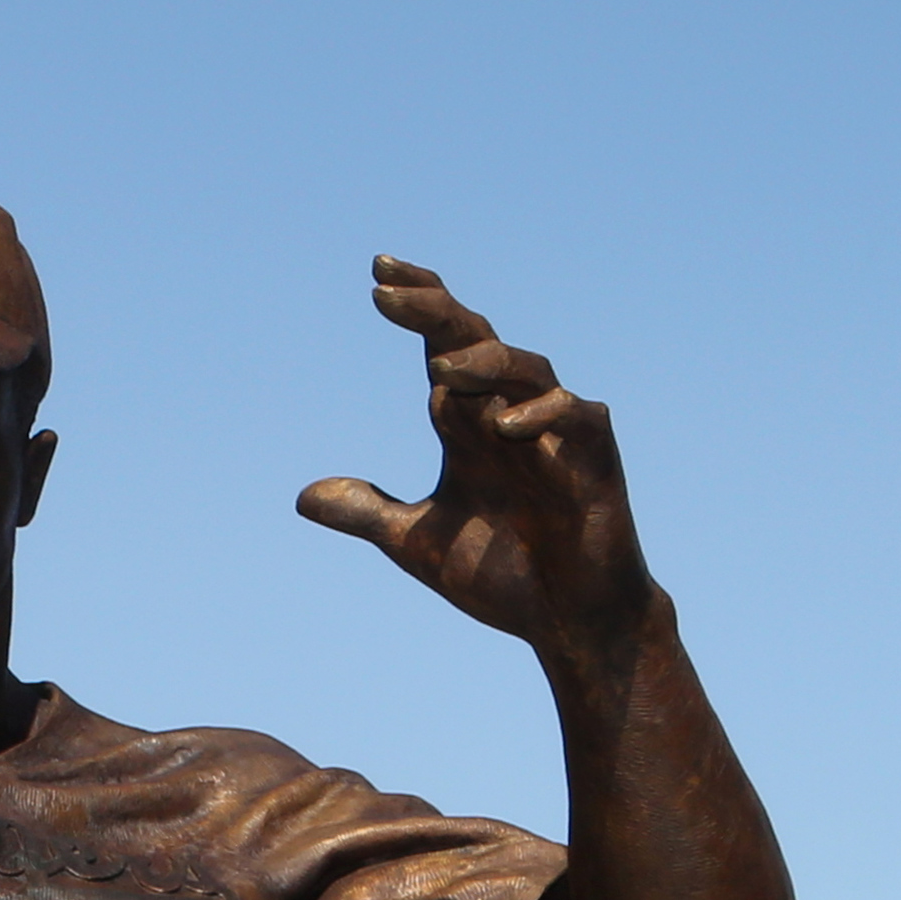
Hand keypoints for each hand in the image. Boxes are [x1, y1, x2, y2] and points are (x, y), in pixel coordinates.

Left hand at [294, 261, 656, 660]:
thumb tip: (304, 498)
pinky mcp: (597, 458)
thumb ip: (371, 513)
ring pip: (525, 368)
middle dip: (434, 313)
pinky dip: (541, 415)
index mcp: (470, 423)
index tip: (378, 276)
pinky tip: (503, 426)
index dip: (418, 308)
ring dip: (483, 364)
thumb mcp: (421, 544)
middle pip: (476, 340)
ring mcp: (558, 431)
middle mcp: (511, 412)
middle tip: (389, 290)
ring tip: (439, 369)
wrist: (570, 622)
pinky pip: (575, 416)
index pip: (443, 344)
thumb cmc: (506, 575)